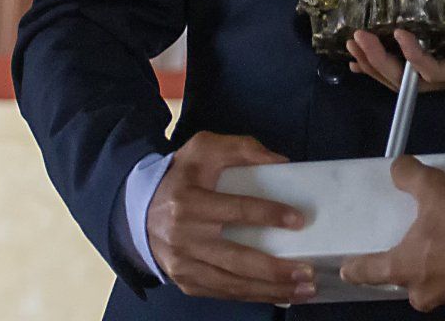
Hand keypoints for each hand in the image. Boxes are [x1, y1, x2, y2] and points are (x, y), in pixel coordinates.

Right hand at [143, 131, 316, 303]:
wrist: (137, 209)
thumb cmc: (181, 176)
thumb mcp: (205, 148)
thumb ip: (242, 148)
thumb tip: (281, 163)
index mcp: (190, 202)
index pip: (236, 210)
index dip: (268, 215)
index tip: (299, 221)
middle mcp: (185, 238)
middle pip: (236, 258)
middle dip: (275, 269)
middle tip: (307, 271)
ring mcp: (184, 265)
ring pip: (232, 283)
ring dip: (271, 290)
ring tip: (303, 290)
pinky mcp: (186, 282)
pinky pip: (224, 293)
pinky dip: (253, 296)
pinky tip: (278, 295)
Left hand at [340, 156, 444, 317]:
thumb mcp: (434, 188)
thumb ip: (410, 176)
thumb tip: (397, 167)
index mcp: (408, 268)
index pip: (371, 271)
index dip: (357, 270)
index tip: (347, 271)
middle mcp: (429, 293)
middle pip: (415, 292)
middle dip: (421, 278)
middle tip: (431, 257)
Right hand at [346, 0, 444, 91]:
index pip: (409, 50)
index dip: (382, 47)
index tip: (357, 35)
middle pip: (401, 70)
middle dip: (372, 59)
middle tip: (350, 41)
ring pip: (411, 77)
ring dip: (383, 62)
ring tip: (360, 43)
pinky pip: (438, 72)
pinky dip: (416, 59)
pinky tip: (403, 40)